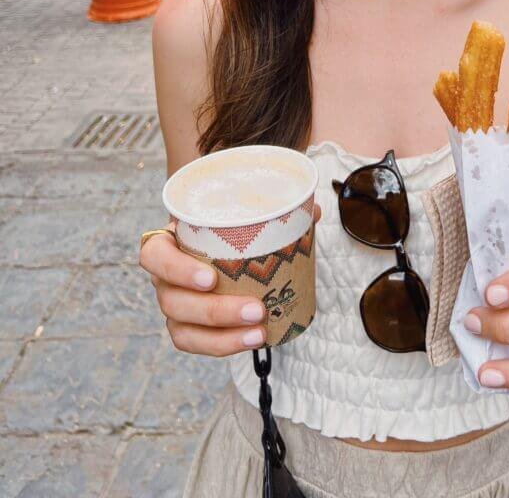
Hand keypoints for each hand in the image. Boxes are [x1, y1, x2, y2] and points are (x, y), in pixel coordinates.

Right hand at [139, 204, 320, 356]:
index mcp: (167, 242)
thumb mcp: (242, 213)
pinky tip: (253, 339)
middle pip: (173, 300)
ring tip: (259, 330)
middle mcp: (164, 277)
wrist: (223, 245)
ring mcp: (173, 305)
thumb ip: (273, 208)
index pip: (154, 256)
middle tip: (255, 308)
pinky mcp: (188, 327)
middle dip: (215, 311)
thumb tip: (311, 209)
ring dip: (222, 335)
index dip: (176, 270)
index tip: (211, 277)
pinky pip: (196, 343)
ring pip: (183, 328)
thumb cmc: (228, 227)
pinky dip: (224, 345)